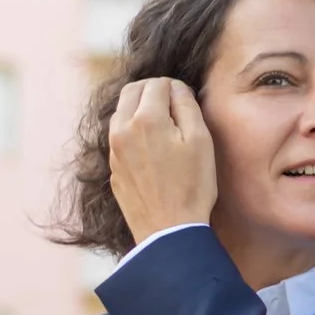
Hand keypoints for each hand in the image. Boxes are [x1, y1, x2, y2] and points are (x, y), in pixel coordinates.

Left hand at [108, 77, 218, 243]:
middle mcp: (122, 129)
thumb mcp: (200, 141)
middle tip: (173, 102)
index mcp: (146, 119)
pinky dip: (134, 130)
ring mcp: (114, 149)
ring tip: (164, 124)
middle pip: (132, 90)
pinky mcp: (113, 167)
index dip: (175, 87)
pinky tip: (153, 147)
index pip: (157, 83)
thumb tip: (176, 89)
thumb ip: (187, 106)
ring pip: (122, 112)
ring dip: (140, 108)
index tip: (187, 100)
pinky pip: (120, 135)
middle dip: (153, 90)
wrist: (168, 230)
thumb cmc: (191, 186)